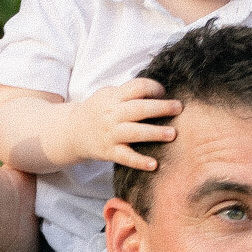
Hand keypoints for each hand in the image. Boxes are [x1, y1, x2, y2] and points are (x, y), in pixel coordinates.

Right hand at [63, 77, 180, 169]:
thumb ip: (130, 93)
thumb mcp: (109, 95)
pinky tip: (154, 164)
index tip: (164, 93)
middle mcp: (112, 115)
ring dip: (154, 133)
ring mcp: (110, 134)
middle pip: (139, 109)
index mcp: (114, 97)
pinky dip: (140, 161)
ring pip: (134, 133)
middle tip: (179, 108)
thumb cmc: (99, 111)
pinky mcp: (109, 152)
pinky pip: (126, 157)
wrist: (72, 131)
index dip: (153, 88)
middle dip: (161, 108)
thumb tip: (161, 92)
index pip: (137, 87)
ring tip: (172, 134)